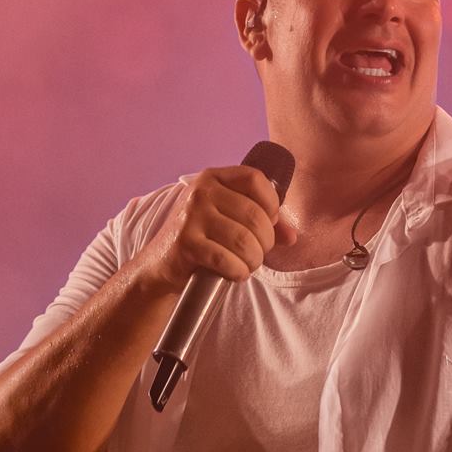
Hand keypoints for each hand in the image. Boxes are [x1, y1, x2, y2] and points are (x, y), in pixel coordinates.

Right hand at [134, 166, 297, 294]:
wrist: (159, 265)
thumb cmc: (201, 239)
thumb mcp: (228, 221)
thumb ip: (263, 224)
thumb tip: (292, 236)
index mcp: (213, 178)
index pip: (256, 178)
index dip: (271, 203)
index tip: (269, 222)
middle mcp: (201, 192)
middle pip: (256, 215)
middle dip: (265, 242)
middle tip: (256, 253)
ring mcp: (191, 216)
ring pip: (245, 241)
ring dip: (253, 260)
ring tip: (246, 265)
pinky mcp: (186, 243)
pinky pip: (227, 260)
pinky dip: (238, 272)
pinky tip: (234, 273)